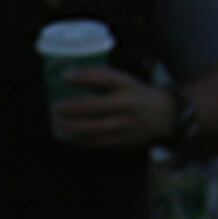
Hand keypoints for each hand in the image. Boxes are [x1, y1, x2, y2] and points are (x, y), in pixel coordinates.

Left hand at [52, 66, 174, 150]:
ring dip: (69, 126)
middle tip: (54, 108)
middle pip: (93, 106)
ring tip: (56, 123)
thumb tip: (67, 77)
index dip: (84, 76)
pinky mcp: (122, 140)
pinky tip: (67, 135)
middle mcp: (128, 104)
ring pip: (91, 128)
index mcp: (129, 86)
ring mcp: (125, 124)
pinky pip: (95, 142)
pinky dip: (78, 139)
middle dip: (70, 108)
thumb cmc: (135, 95)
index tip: (64, 75)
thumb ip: (101, 80)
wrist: (163, 115)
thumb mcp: (125, 82)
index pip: (105, 77)